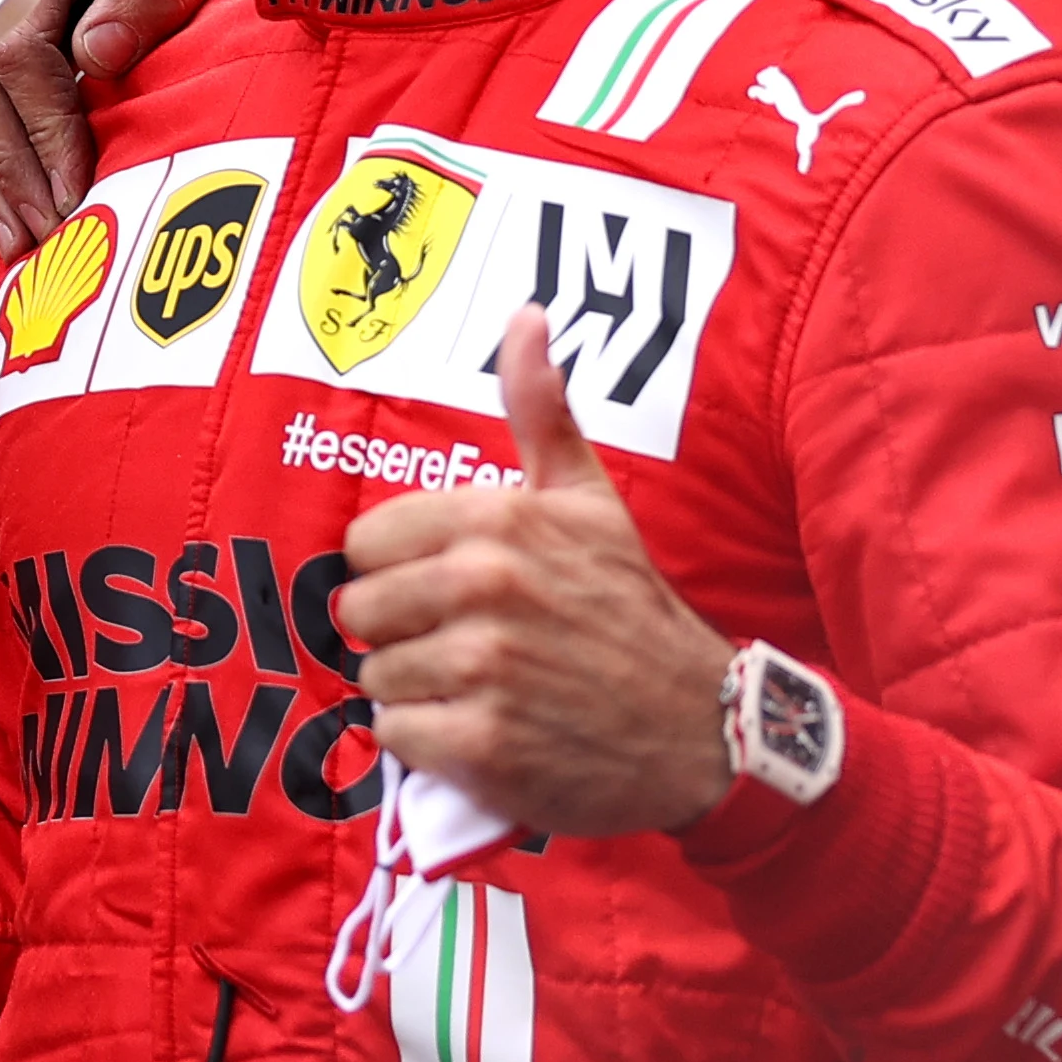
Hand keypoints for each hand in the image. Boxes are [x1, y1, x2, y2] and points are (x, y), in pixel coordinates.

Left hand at [339, 308, 733, 836]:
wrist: (700, 726)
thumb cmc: (630, 609)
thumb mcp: (590, 498)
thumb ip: (542, 410)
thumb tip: (526, 314)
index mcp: (498, 521)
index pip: (367, 542)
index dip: (399, 570)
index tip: (445, 588)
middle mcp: (485, 587)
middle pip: (361, 610)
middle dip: (402, 632)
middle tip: (462, 644)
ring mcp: (483, 670)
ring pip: (375, 676)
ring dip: (415, 691)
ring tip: (478, 689)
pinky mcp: (482, 747)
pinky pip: (397, 736)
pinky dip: (428, 744)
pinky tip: (480, 732)